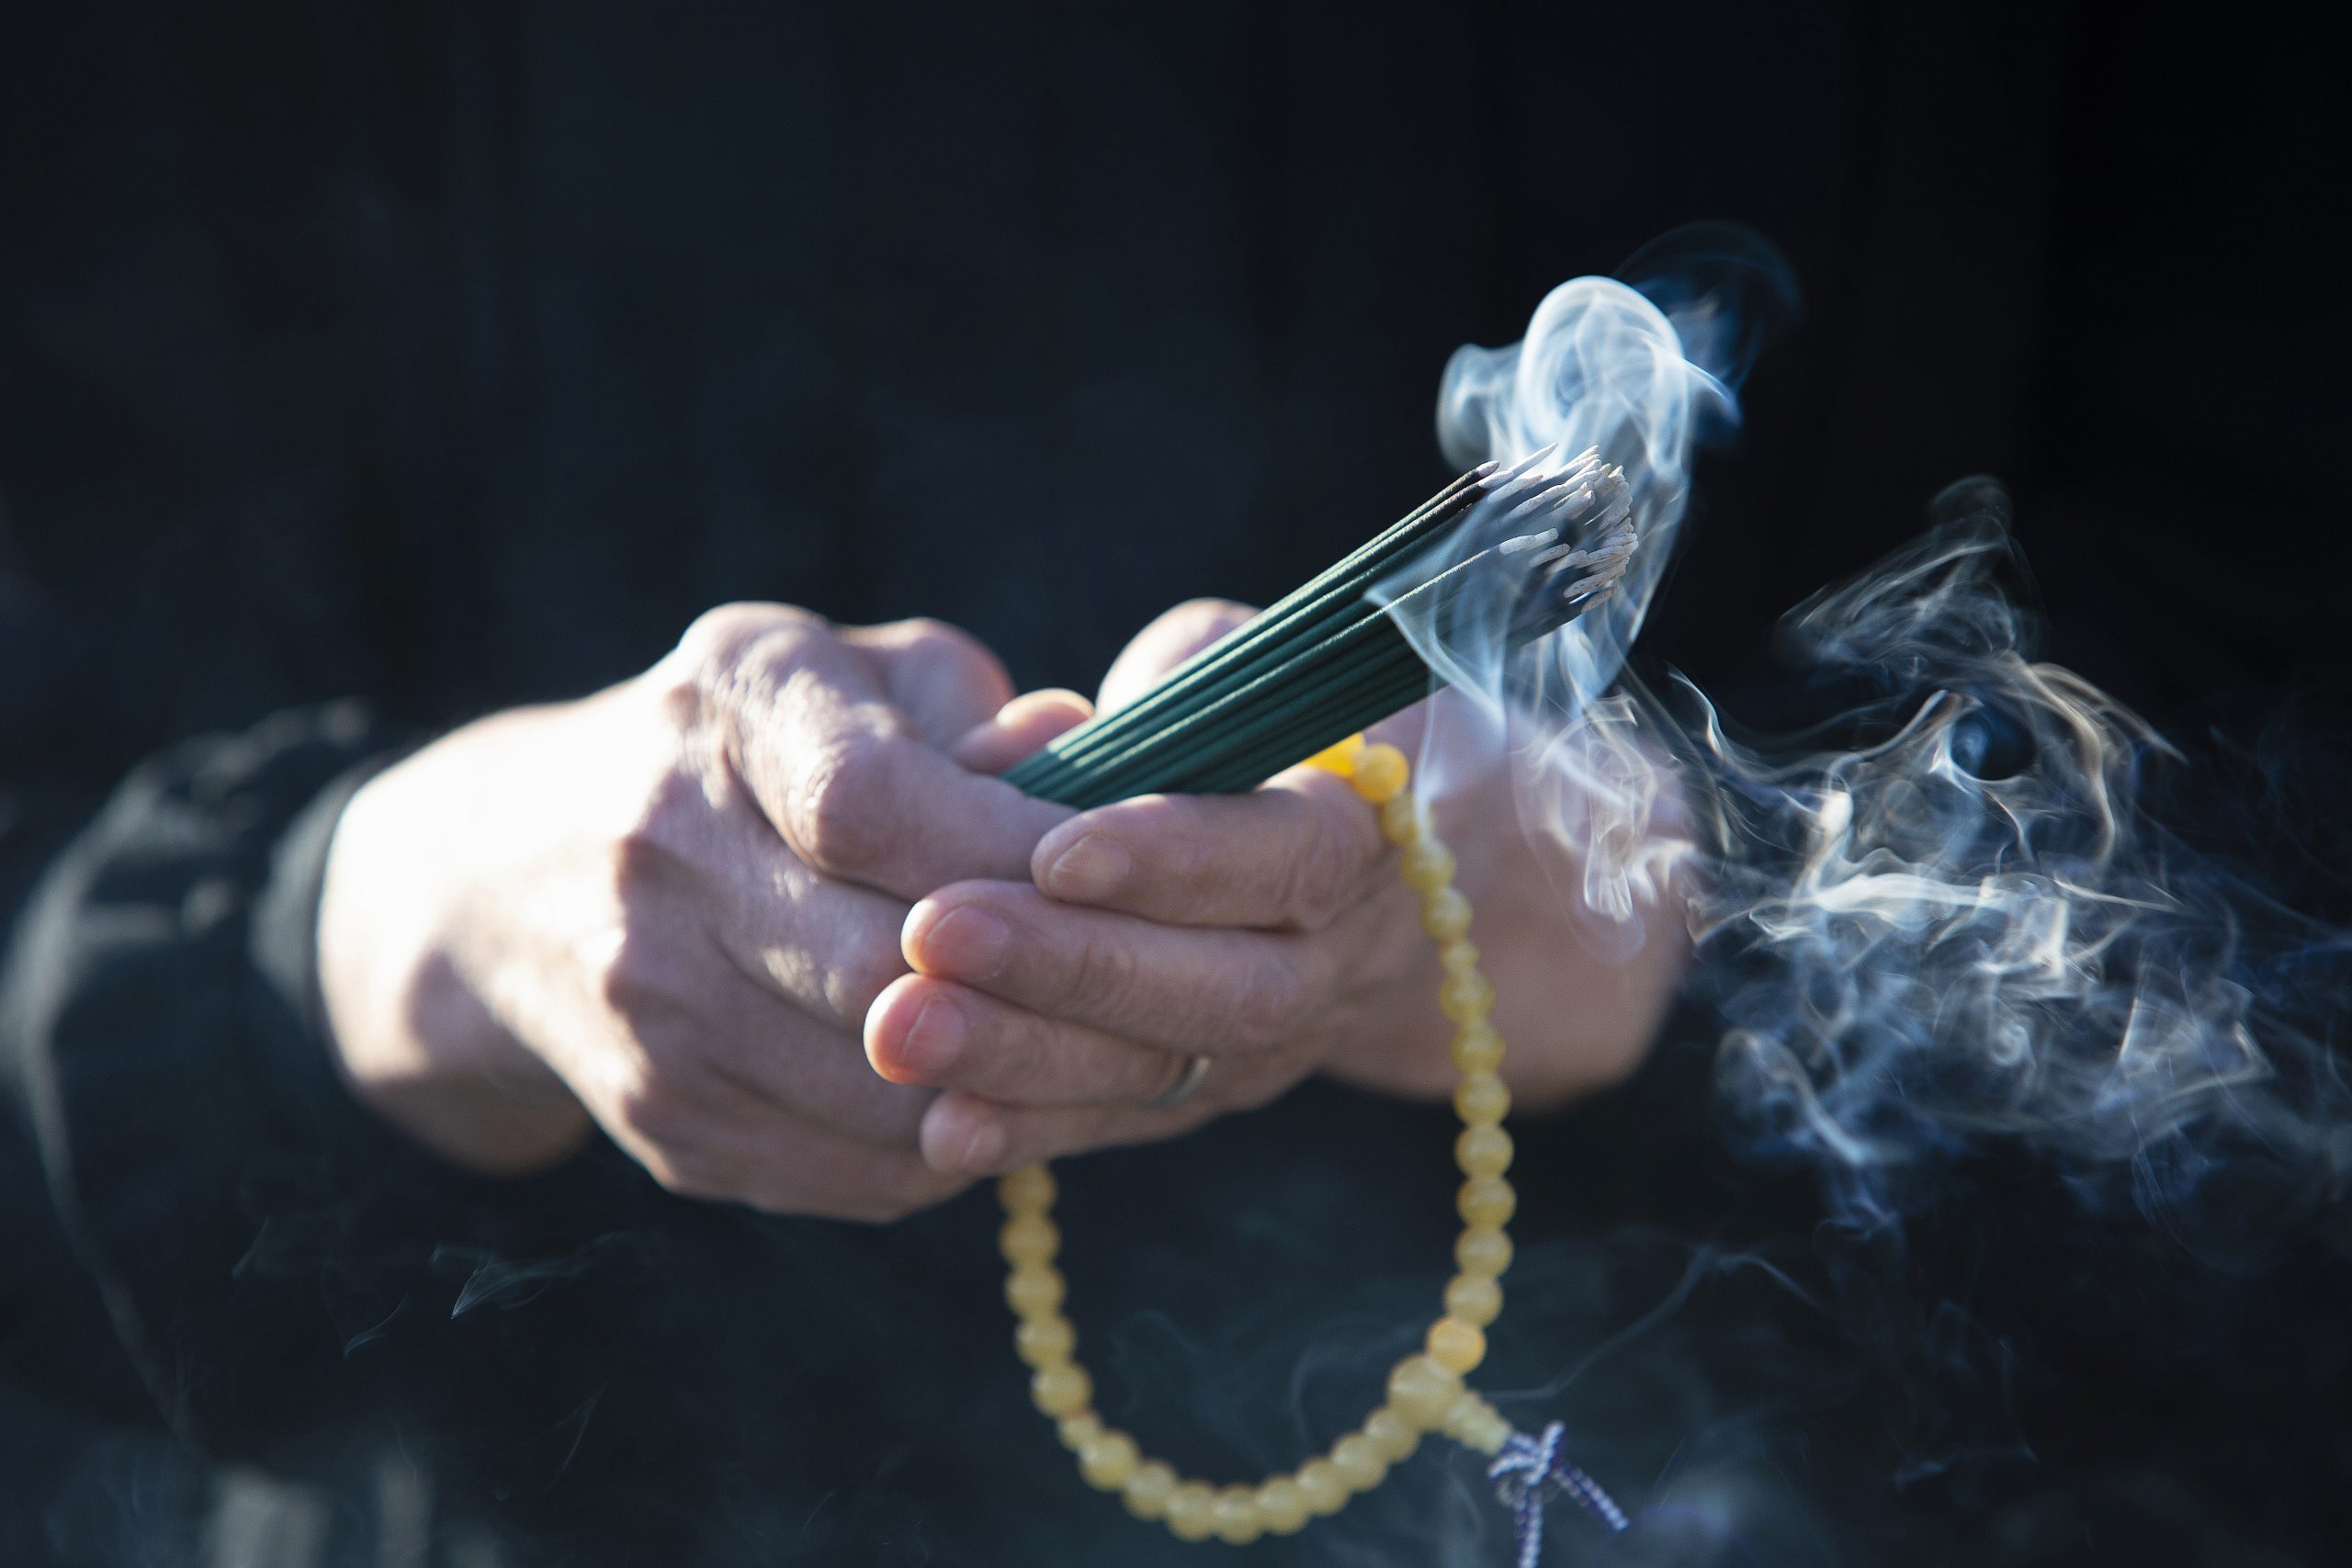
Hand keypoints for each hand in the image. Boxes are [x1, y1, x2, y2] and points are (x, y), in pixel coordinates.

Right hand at [316, 606, 1083, 1219]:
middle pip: (880, 968)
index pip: (872, 804)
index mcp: (726, 711)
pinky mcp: (663, 1123)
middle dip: (1043, 993)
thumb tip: (1083, 764)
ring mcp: (650, 1008)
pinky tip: (1009, 1101)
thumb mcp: (842, 671)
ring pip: (881, 1090)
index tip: (1115, 876)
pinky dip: (954, 1147)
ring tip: (1111, 1057)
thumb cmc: (740, 748)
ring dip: (1018, 1085)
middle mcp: (661, 860)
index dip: (1008, 855)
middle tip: (1163, 996)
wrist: (509, 876)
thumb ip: (969, 708)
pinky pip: (851, 1169)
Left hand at [863, 601, 1682, 1178]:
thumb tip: (1003, 756)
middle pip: (1231, 987)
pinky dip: (1030, 1128)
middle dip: (1074, 966)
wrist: (1359, 877)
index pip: (1291, 852)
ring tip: (900, 1027)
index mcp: (1363, 816)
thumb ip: (1138, 700)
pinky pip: (1123, 1122)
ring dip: (1026, 1053)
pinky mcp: (1207, 1094)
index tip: (1055, 852)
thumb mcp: (1229, 665)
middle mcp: (1341, 950)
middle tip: (934, 933)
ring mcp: (1282, 1042)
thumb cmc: (1264, 729)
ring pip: (1170, 1068)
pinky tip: (940, 1126)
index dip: (1180, 859)